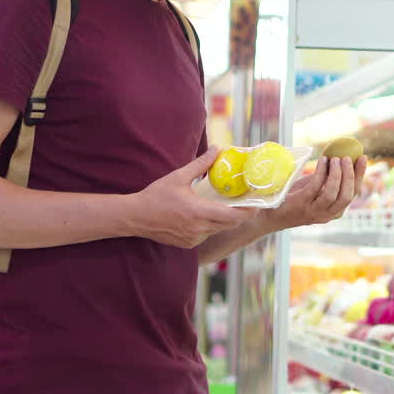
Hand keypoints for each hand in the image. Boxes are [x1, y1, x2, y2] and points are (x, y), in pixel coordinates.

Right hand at [131, 148, 256, 247]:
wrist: (135, 217)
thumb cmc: (156, 196)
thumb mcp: (179, 177)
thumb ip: (201, 164)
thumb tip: (217, 149)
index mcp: (199, 212)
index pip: (233, 216)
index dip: (249, 211)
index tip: (259, 203)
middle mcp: (199, 229)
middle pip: (230, 224)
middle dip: (240, 214)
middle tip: (247, 202)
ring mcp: (194, 238)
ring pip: (218, 229)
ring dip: (223, 219)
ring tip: (226, 206)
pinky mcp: (188, 244)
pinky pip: (206, 234)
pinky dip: (209, 226)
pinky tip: (205, 214)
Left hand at [263, 155, 367, 230]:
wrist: (271, 213)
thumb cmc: (294, 198)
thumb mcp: (314, 189)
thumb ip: (327, 180)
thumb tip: (339, 157)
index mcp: (334, 211)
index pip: (353, 194)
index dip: (360, 175)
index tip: (363, 158)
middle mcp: (327, 215)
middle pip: (347, 196)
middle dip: (350, 175)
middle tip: (347, 158)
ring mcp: (314, 212)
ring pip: (333, 194)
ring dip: (337, 174)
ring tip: (335, 159)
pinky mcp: (302, 204)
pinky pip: (316, 187)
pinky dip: (322, 172)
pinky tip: (322, 161)